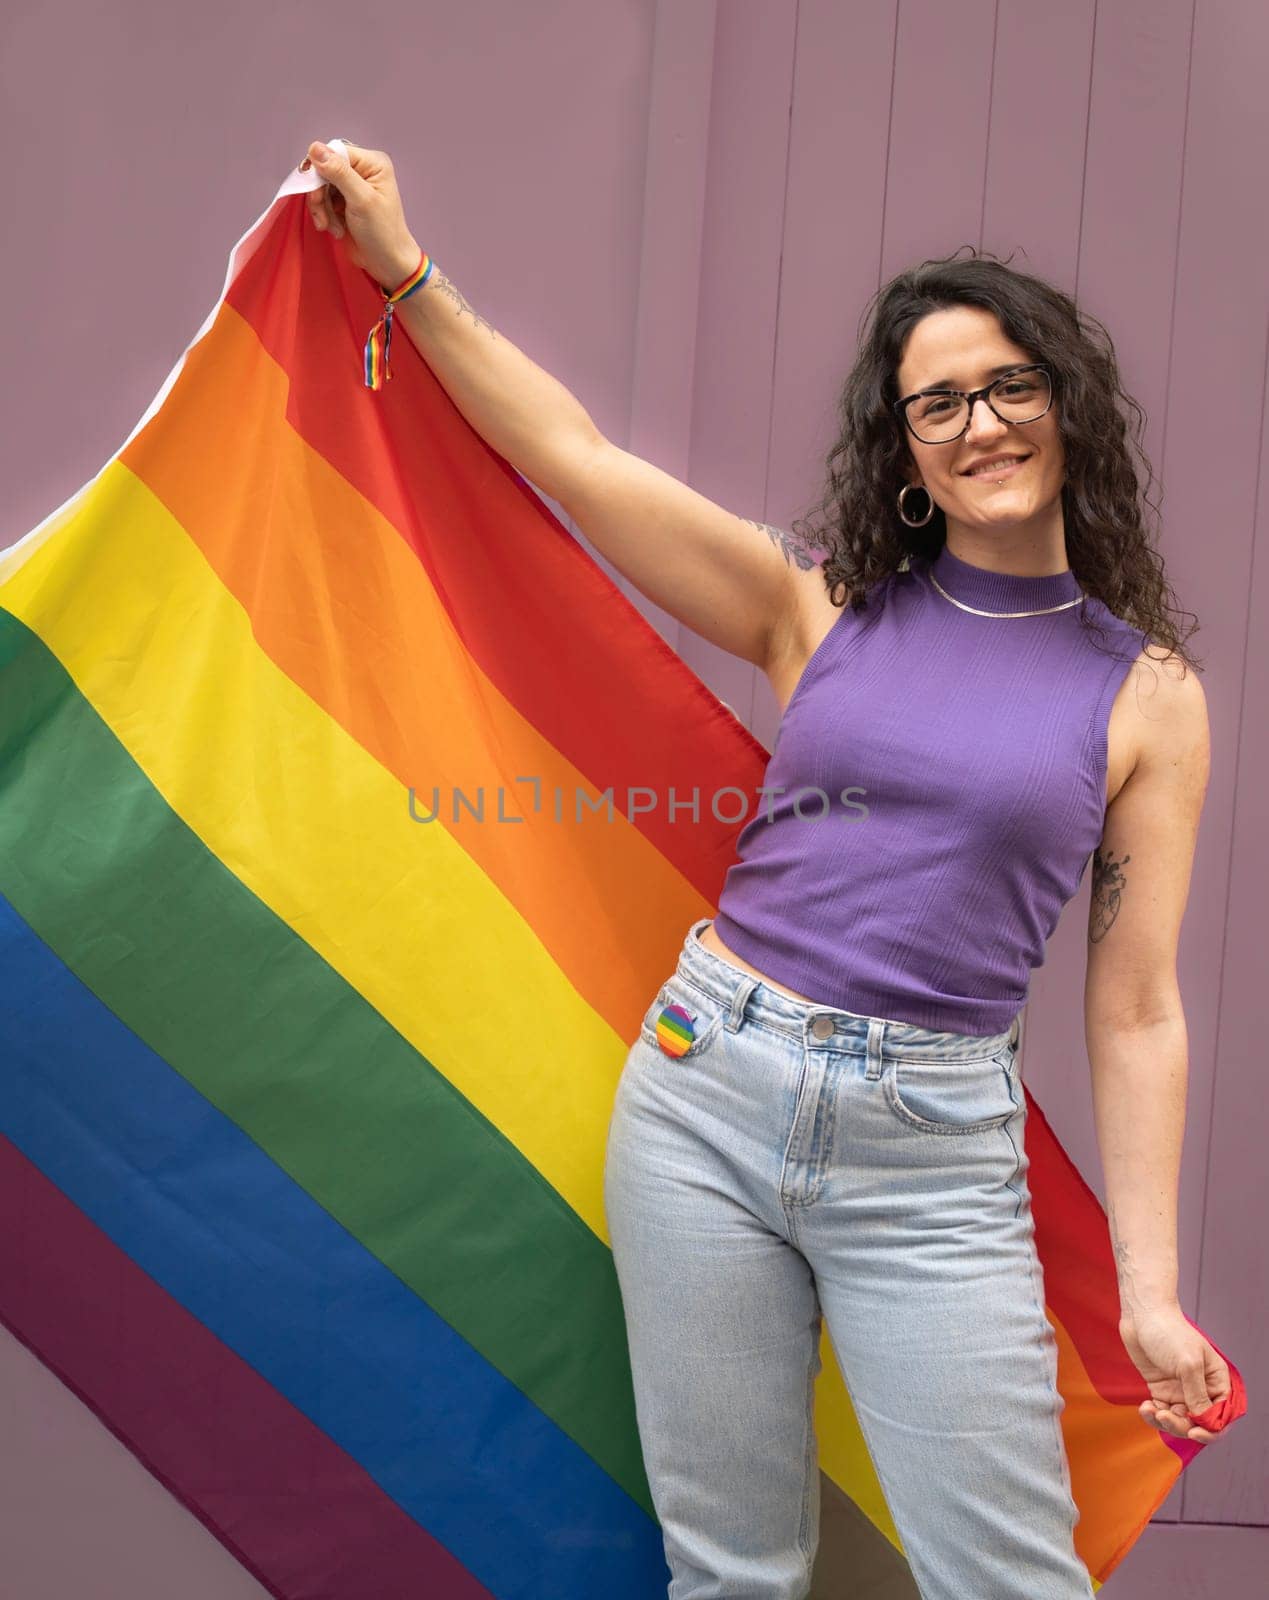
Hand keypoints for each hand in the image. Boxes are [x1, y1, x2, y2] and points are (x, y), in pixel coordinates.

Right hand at [298, 140, 421, 291]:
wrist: (387, 264)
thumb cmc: (382, 233)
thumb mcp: (361, 200)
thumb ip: (339, 173)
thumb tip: (315, 148)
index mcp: (372, 163)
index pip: (335, 153)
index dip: (320, 169)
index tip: (314, 190)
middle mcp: (362, 170)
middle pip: (324, 170)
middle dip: (319, 194)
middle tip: (322, 216)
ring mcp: (352, 187)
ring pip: (320, 186)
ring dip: (321, 208)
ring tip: (331, 226)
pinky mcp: (343, 203)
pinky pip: (322, 201)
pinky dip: (324, 215)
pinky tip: (335, 229)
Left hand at [1119, 1305, 1234, 1444]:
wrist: (1142, 1315)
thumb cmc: (1169, 1332)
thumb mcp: (1188, 1363)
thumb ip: (1197, 1394)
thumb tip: (1203, 1421)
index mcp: (1216, 1381)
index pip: (1221, 1415)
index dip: (1211, 1429)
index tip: (1194, 1432)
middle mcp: (1201, 1389)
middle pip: (1199, 1423)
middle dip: (1183, 1426)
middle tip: (1166, 1418)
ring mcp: (1180, 1390)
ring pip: (1179, 1421)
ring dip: (1166, 1422)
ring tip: (1152, 1410)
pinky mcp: (1161, 1390)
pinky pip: (1161, 1412)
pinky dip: (1154, 1415)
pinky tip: (1145, 1407)